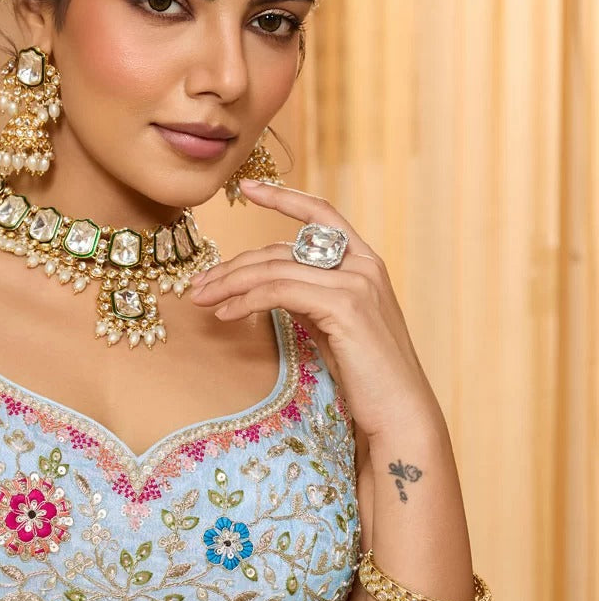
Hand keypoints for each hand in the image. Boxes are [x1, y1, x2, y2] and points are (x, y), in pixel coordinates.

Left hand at [189, 178, 441, 442]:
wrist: (400, 412)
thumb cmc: (367, 378)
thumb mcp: (334, 327)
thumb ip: (310, 299)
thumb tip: (272, 289)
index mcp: (364, 263)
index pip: (320, 215)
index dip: (283, 197)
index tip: (248, 188)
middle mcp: (363, 264)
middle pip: (282, 249)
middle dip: (234, 265)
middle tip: (199, 285)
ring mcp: (356, 283)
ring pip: (276, 268)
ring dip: (230, 283)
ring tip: (203, 300)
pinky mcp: (346, 306)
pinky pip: (281, 291)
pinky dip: (247, 299)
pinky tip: (227, 314)